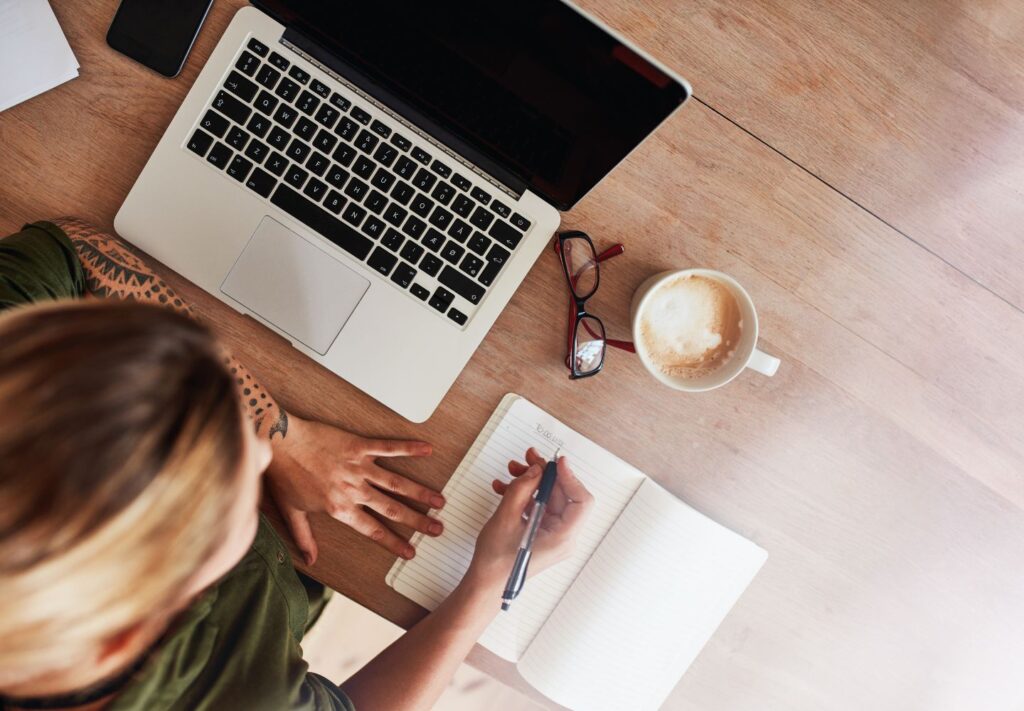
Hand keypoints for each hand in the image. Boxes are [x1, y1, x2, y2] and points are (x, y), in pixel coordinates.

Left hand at [264, 415, 445, 564]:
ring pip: (396, 483)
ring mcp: (358, 467)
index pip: (373, 530)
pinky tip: (427, 450)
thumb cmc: (284, 475)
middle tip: (437, 528)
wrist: (279, 443)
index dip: (394, 543)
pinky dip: (408, 449)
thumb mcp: (291, 511)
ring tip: (439, 500)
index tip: (410, 552)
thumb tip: (310, 560)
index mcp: (340, 509)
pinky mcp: (359, 446)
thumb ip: (304, 537)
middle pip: (392, 509)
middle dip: (417, 520)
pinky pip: (388, 448)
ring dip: (420, 493)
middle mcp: (354, 490)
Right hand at [465, 448, 593, 593]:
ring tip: (512, 472)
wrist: (485, 584)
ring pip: (549, 499)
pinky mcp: (541, 534)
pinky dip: (524, 496)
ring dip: (530, 484)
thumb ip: (522, 489)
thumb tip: (536, 470)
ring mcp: (552, 536)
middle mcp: (563, 538)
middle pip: (563, 497)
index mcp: (562, 539)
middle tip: (528, 459)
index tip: (556, 462)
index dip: (570, 477)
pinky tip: (505, 488)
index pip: (581, 501)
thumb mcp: (506, 518)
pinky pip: (539, 508)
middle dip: (544, 476)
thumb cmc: (496, 563)